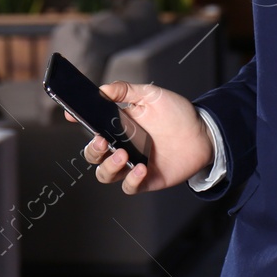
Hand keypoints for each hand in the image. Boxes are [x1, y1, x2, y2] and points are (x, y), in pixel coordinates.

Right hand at [68, 80, 213, 195]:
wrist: (204, 134)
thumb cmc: (177, 114)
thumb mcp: (152, 96)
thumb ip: (126, 91)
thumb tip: (103, 89)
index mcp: (118, 126)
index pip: (91, 125)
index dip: (78, 121)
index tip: (72, 115)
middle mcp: (122, 146)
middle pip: (93, 155)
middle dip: (92, 150)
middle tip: (101, 140)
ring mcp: (132, 164)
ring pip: (105, 174)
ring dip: (109, 166)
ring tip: (123, 154)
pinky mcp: (146, 180)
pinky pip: (129, 186)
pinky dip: (131, 179)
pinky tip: (141, 167)